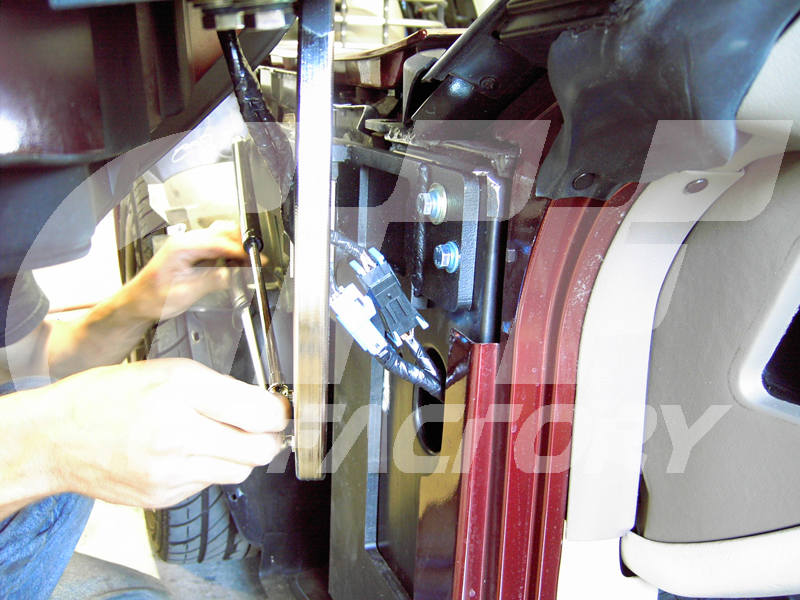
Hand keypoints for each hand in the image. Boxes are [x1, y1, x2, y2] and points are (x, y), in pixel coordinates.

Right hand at [39, 358, 290, 508]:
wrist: (58, 437)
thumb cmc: (109, 398)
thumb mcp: (169, 372)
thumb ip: (221, 388)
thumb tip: (265, 406)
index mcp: (180, 391)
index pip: (258, 411)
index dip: (280, 412)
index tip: (282, 410)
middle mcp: (176, 433)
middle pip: (257, 449)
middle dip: (268, 438)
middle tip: (262, 427)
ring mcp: (169, 471)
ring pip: (238, 471)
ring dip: (241, 455)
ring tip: (219, 437)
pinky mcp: (163, 496)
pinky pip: (208, 484)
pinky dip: (209, 469)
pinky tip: (187, 453)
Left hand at [127, 221, 248, 321]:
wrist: (139, 302)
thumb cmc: (153, 298)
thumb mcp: (185, 293)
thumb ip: (211, 281)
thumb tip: (233, 274)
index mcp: (182, 246)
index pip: (219, 242)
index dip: (240, 250)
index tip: (255, 260)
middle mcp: (186, 241)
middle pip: (223, 231)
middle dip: (242, 245)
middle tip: (255, 262)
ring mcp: (190, 245)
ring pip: (222, 236)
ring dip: (237, 248)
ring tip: (248, 265)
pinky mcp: (194, 252)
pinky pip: (217, 246)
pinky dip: (230, 253)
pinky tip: (235, 265)